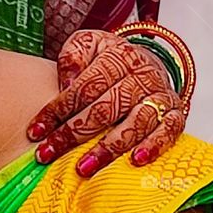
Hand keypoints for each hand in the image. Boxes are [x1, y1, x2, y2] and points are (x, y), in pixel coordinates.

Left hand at [27, 30, 184, 175]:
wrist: (146, 60)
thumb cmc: (109, 58)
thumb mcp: (88, 44)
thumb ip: (73, 56)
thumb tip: (66, 82)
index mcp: (118, 56)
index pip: (84, 86)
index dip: (58, 109)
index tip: (36, 131)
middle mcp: (141, 75)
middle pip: (106, 108)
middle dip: (73, 134)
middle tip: (48, 154)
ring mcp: (160, 95)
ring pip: (135, 123)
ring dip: (108, 148)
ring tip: (83, 167)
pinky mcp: (175, 113)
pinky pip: (169, 130)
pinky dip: (154, 146)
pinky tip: (135, 160)